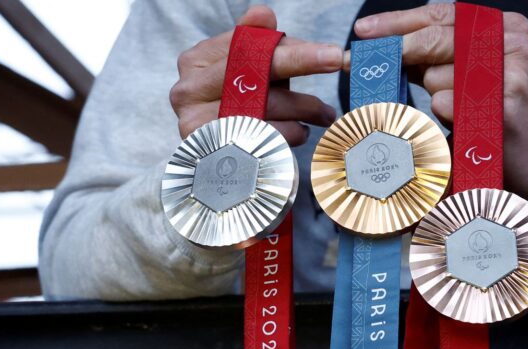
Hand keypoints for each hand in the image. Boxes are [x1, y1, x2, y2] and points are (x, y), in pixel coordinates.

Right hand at [170, 6, 342, 144]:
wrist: (214, 155)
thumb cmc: (237, 102)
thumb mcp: (246, 68)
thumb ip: (257, 42)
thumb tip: (264, 14)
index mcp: (197, 60)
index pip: (249, 47)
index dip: (293, 50)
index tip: (331, 53)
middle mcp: (189, 90)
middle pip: (254, 74)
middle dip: (301, 66)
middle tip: (338, 64)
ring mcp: (195, 122)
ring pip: (264, 109)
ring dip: (304, 108)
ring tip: (324, 113)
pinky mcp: (212, 152)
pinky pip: (263, 138)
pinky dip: (290, 134)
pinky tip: (300, 131)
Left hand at [349, 4, 527, 197]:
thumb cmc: (498, 111)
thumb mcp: (472, 72)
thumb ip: (436, 56)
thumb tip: (385, 47)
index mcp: (505, 27)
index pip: (441, 14)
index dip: (397, 21)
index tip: (363, 31)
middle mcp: (512, 43)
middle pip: (433, 40)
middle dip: (398, 54)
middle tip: (365, 64)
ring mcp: (510, 75)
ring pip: (435, 76)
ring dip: (432, 96)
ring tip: (460, 111)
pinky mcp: (503, 108)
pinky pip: (446, 104)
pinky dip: (442, 116)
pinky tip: (463, 125)